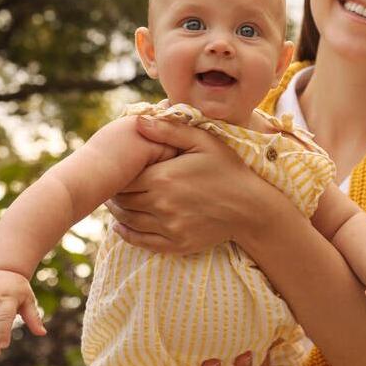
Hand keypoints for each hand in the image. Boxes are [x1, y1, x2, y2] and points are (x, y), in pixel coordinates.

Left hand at [105, 116, 278, 254]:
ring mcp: (168, 227)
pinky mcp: (176, 244)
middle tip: (114, 186)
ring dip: (118, 212)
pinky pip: (141, 242)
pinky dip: (126, 235)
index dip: (118, 173)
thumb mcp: (203, 142)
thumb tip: (138, 121)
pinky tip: (121, 227)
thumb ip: (170, 130)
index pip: (124, 178)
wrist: (251, 207)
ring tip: (117, 203)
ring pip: (128, 221)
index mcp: (163, 178)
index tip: (118, 169)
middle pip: (122, 200)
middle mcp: (161, 205)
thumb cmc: (228, 170)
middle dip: (115, 192)